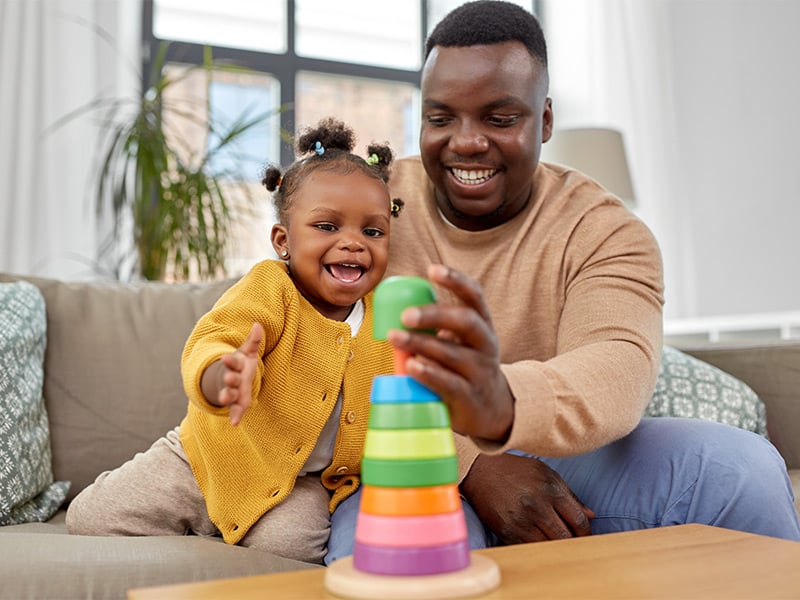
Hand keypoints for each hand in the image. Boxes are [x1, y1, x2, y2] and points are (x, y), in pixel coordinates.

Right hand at [205, 322, 263, 425]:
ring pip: (229, 394)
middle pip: (230, 379)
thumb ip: (253, 340)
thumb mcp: (248, 352)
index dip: (229, 360)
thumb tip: (258, 324)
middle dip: (229, 379)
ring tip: (223, 398)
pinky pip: (235, 410)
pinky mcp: (237, 403)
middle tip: (227, 378)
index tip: (225, 357)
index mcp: (235, 365)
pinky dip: (235, 416)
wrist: (232, 379)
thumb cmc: (242, 364)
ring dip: (227, 396)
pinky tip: (235, 423)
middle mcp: (232, 378)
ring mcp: (233, 392)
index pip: (232, 362)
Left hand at [386, 264, 513, 440]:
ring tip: (395, 337)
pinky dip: (429, 373)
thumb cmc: (464, 367)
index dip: (456, 280)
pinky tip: (412, 366)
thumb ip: (435, 326)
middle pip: (466, 322)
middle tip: (406, 315)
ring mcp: (481, 371)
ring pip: (453, 353)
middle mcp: (486, 344)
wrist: (491, 409)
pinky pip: (450, 383)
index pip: (474, 296)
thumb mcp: (459, 342)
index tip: (433, 269)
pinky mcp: (470, 397)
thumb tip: (393, 305)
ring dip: (421, 344)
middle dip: (435, 314)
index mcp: (481, 325)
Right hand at [461, 453, 594, 542]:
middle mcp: (537, 506)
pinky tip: (537, 540)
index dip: (585, 532)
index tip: (584, 535)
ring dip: (554, 546)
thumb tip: (591, 515)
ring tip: (555, 541)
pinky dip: (536, 548)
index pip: (579, 521)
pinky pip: (529, 548)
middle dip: (572, 542)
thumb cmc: (516, 470)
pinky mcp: (506, 531)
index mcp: (551, 490)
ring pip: (549, 546)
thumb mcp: (546, 474)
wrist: (480, 470)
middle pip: (565, 537)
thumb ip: (570, 495)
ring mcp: (521, 520)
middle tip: (572, 542)